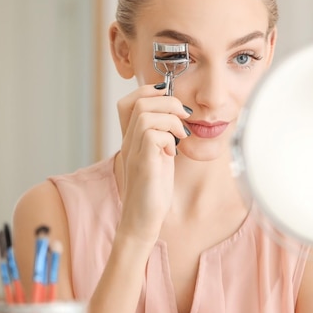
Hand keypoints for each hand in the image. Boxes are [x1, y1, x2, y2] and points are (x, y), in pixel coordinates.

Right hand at [115, 83, 190, 242]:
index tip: (171, 102)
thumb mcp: (160, 158)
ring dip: (170, 119)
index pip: (129, 101)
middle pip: (139, 101)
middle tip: (183, 117)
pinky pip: (152, 134)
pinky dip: (168, 137)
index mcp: (132, 139)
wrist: (143, 220)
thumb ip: (163, 138)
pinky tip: (173, 152)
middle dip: (168, 102)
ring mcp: (133, 152)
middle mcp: (129, 142)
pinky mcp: (143, 164)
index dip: (149, 92)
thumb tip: (179, 119)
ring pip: (145, 114)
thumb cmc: (153, 191)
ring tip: (180, 135)